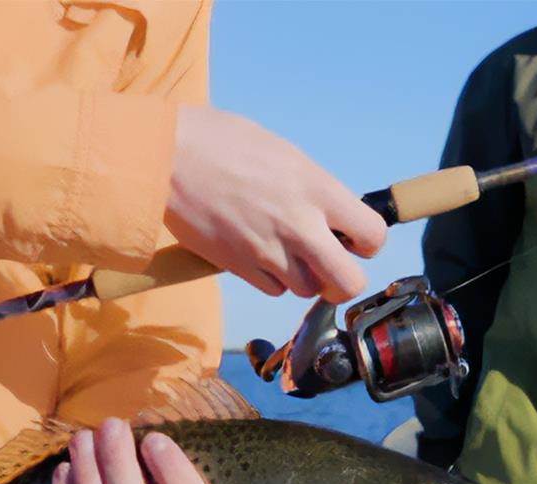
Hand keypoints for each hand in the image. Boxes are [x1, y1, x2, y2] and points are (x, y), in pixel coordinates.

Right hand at [165, 105, 386, 303]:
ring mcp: (268, 250)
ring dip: (304, 276)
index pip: (373, 235)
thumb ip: (312, 187)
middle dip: (345, 279)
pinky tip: (259, 254)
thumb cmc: (219, 141)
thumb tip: (329, 212)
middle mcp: (299, 225)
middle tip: (332, 265)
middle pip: (348, 282)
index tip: (353, 237)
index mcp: (316, 188)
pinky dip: (273, 279)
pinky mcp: (238, 266)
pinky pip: (273, 290)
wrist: (164, 156)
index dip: (367, 242)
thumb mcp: (282, 152)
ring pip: (307, 289)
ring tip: (286, 251)